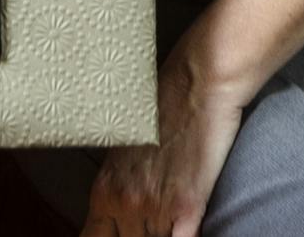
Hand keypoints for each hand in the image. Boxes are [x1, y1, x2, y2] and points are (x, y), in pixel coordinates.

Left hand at [82, 36, 246, 236]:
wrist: (198, 82)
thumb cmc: (162, 107)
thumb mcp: (125, 149)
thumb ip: (119, 185)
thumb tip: (118, 210)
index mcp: (105, 189)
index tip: (119, 231)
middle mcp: (125, 201)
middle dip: (136, 236)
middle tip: (150, 222)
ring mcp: (155, 206)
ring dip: (161, 233)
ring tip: (169, 217)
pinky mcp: (188, 205)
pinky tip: (185, 224)